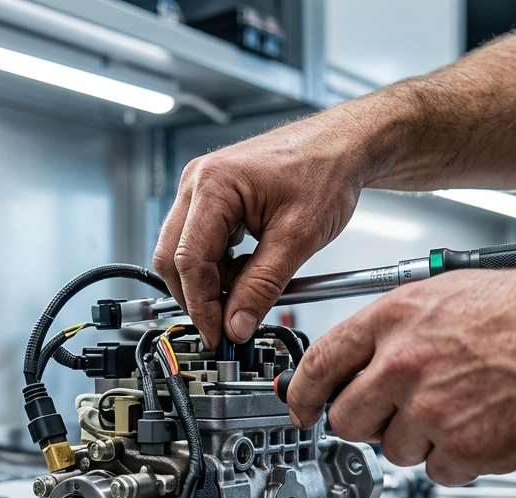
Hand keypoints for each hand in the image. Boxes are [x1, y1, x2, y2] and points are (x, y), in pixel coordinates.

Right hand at [152, 110, 369, 348]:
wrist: (343, 146)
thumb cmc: (326, 171)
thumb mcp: (297, 238)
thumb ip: (263, 286)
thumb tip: (237, 325)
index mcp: (213, 184)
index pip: (188, 259)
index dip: (201, 305)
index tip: (218, 333)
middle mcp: (197, 182)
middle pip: (172, 257)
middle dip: (198, 296)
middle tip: (226, 323)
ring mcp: (200, 189)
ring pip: (183, 252)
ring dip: (211, 281)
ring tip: (249, 288)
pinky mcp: (211, 198)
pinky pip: (199, 242)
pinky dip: (220, 266)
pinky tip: (249, 269)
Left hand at [286, 269, 515, 484]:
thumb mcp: (449, 292)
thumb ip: (396, 329)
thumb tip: (359, 360)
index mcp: (395, 319)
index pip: (319, 365)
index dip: (303, 395)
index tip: (301, 409)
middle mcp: (404, 363)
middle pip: (346, 419)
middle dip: (366, 423)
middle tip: (397, 414)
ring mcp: (431, 409)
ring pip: (392, 450)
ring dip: (420, 440)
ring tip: (463, 408)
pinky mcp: (463, 449)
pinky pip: (438, 471)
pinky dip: (459, 459)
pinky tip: (486, 426)